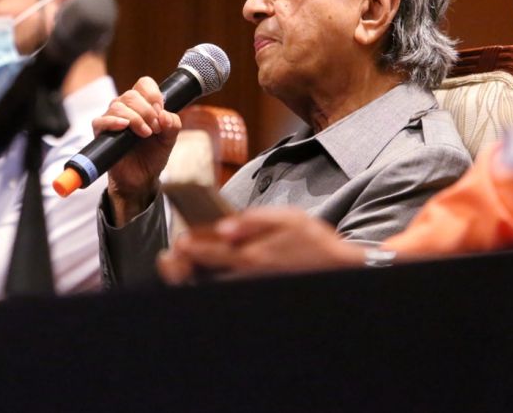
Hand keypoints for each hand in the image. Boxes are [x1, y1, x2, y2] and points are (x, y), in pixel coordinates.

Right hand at [94, 76, 181, 225]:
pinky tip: (124, 127)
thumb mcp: (170, 139)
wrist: (141, 179)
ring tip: (145, 134)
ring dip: (135, 118)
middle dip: (147, 111)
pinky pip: (100, 121)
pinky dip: (113, 121)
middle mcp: (125, 108)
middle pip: (132, 94)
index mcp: (142, 105)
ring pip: (118, 105)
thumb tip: (164, 115)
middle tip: (155, 129)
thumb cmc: (153, 155)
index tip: (160, 111)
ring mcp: (112, 119)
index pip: (144, 84)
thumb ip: (173, 125)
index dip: (153, 94)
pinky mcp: (102, 133)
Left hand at [156, 207, 365, 283]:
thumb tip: (224, 227)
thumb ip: (254, 221)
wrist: (339, 271)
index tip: (181, 242)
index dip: (191, 248)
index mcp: (254, 256)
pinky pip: (228, 290)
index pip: (211, 253)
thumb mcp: (289, 219)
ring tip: (183, 266)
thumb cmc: (314, 242)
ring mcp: (252, 289)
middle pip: (205, 276)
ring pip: (213, 287)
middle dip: (184, 268)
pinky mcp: (258, 294)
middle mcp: (249, 277)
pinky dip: (213, 283)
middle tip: (173, 259)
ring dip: (195, 277)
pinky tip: (208, 275)